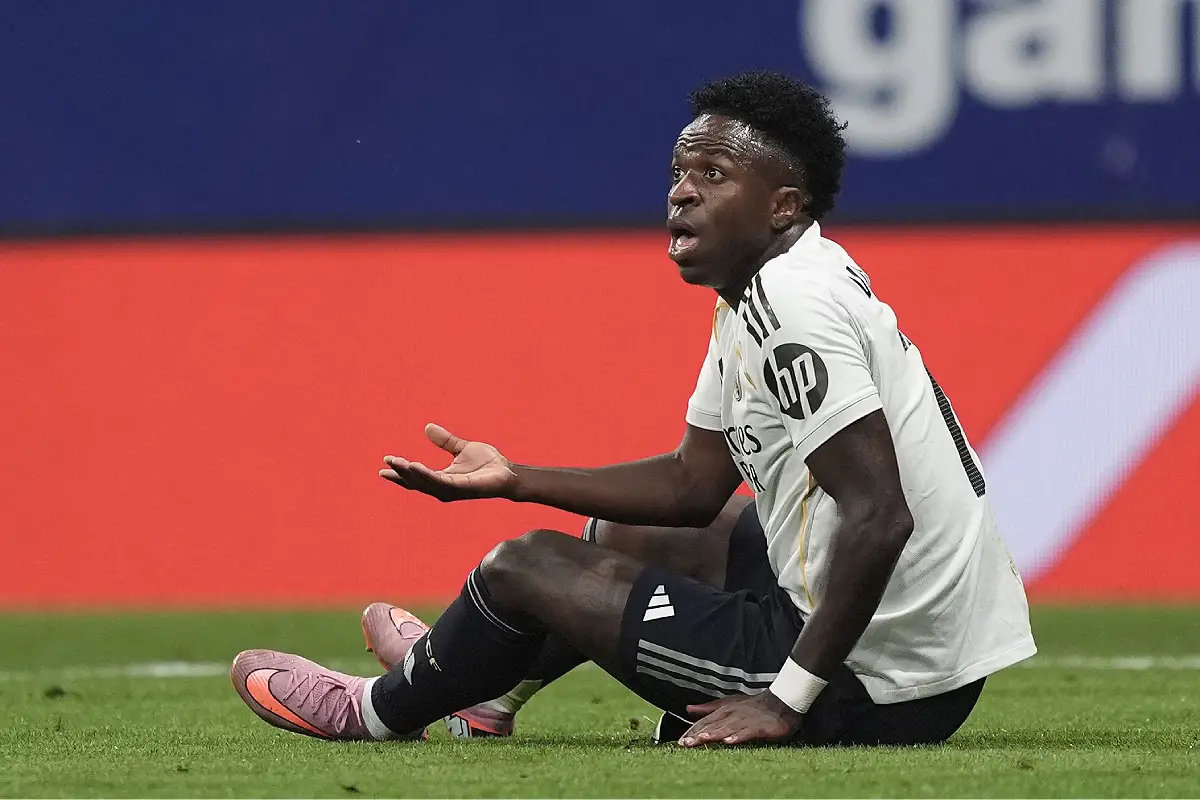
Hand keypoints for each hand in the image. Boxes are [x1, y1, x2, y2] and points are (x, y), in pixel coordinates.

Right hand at [380, 423, 516, 501]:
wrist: (507, 472)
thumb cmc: (487, 464)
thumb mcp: (462, 448)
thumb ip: (445, 440)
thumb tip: (427, 427)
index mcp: (442, 479)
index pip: (416, 477)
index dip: (400, 473)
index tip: (384, 465)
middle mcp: (443, 487)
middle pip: (416, 482)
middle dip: (400, 473)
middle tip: (387, 463)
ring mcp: (452, 490)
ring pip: (425, 483)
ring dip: (410, 474)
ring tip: (398, 463)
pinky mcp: (461, 488)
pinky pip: (440, 482)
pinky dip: (427, 475)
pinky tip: (416, 467)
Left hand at [678, 691, 802, 746]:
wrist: (780, 702)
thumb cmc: (752, 706)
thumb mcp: (728, 704)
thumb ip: (708, 708)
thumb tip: (688, 709)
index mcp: (724, 710)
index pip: (705, 722)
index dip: (692, 731)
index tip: (680, 742)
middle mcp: (732, 715)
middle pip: (713, 726)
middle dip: (698, 735)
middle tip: (685, 744)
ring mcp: (745, 720)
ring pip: (727, 728)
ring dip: (714, 734)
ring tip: (702, 740)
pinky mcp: (759, 726)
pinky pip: (747, 732)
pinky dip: (738, 736)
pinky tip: (729, 741)